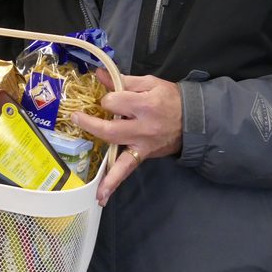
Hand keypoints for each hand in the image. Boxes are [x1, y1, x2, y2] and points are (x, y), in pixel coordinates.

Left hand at [71, 69, 182, 206]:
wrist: (195, 120)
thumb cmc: (170, 98)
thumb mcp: (149, 83)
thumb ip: (123, 80)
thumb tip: (99, 74)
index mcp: (145, 104)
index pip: (115, 102)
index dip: (107, 99)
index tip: (109, 98)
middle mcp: (143, 127)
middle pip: (110, 129)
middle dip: (91, 124)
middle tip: (76, 117)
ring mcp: (143, 145)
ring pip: (119, 158)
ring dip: (104, 174)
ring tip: (89, 184)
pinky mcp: (143, 155)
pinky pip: (127, 170)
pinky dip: (114, 183)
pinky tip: (102, 197)